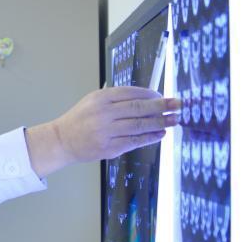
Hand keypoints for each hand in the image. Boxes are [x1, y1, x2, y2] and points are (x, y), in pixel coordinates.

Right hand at [26, 86, 181, 177]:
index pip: (132, 93)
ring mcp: (106, 131)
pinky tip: (160, 134)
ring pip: (140, 125)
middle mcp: (103, 114)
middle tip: (178, 104)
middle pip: (139, 108)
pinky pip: (135, 141)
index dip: (151, 95)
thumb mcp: (94, 101)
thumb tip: (149, 99)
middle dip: (162, 106)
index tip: (163, 96)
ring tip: (175, 120)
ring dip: (161, 122)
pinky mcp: (109, 148)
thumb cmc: (81, 119)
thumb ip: (117, 98)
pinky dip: (150, 137)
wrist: (62, 140)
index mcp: (101, 98)